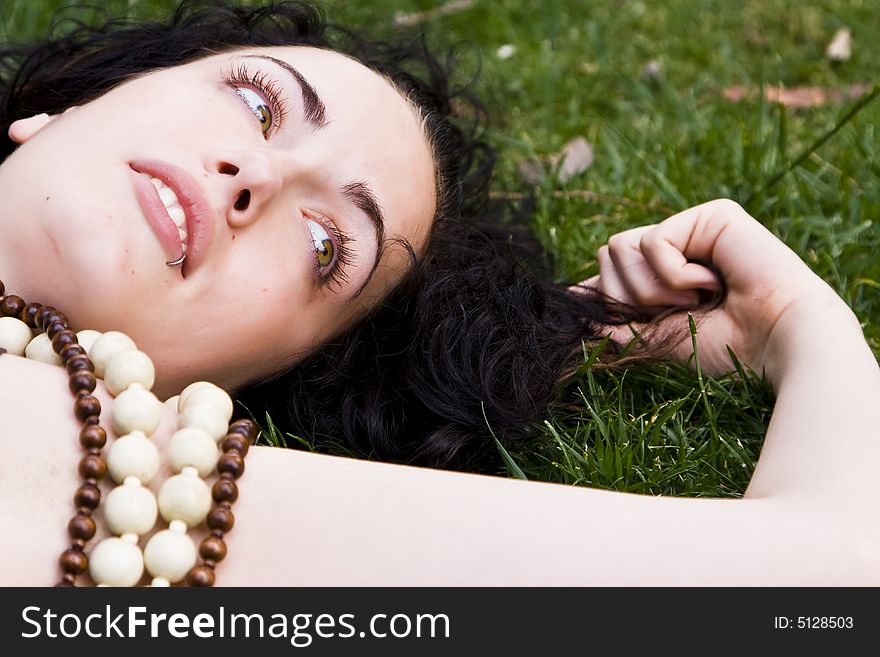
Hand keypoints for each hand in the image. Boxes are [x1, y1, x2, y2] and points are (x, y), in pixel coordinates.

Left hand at [578, 199, 847, 376]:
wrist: (775, 344)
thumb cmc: (726, 347)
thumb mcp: (656, 337)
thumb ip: (616, 317)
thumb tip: (571, 295)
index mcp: (664, 278)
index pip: (610, 272)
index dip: (601, 294)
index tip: (604, 318)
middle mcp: (677, 249)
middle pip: (606, 256)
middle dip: (627, 297)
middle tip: (674, 313)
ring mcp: (692, 229)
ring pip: (618, 247)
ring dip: (650, 288)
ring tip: (694, 300)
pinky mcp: (710, 216)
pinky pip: (653, 242)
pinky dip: (674, 275)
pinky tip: (712, 282)